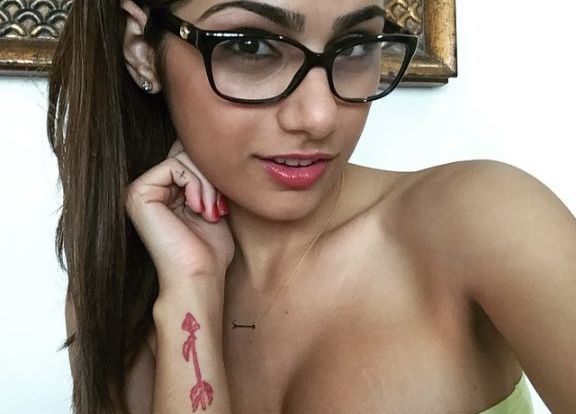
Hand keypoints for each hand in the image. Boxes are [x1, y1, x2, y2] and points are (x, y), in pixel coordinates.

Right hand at [126, 140, 234, 292]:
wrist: (199, 277)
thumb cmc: (209, 252)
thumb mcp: (212, 206)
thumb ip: (206, 180)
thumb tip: (212, 151)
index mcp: (162, 193)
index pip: (187, 158)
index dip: (210, 172)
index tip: (221, 204)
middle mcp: (147, 190)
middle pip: (184, 153)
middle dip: (209, 175)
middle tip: (217, 206)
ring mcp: (139, 191)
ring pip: (182, 157)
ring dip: (206, 182)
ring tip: (210, 210)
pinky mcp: (137, 193)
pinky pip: (174, 165)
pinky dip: (195, 183)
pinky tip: (199, 208)